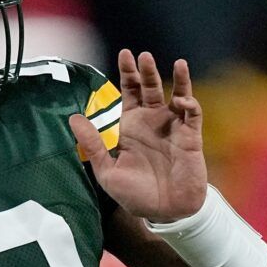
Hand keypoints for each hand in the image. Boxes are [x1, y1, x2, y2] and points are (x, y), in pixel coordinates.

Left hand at [69, 50, 206, 222]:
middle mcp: (152, 122)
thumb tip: (74, 118)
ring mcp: (173, 128)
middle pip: (150, 89)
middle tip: (141, 55)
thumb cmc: (134, 194)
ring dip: (176, 80)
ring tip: (175, 62)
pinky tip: (182, 100)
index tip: (124, 54)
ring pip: (176, 95)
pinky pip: (193, 115)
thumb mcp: (106, 171)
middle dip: (146, 71)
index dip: (127, 74)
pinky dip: (189, 105)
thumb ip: (93, 144)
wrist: (163, 212)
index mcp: (131, 126)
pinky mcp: (191, 137)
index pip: (129, 93)